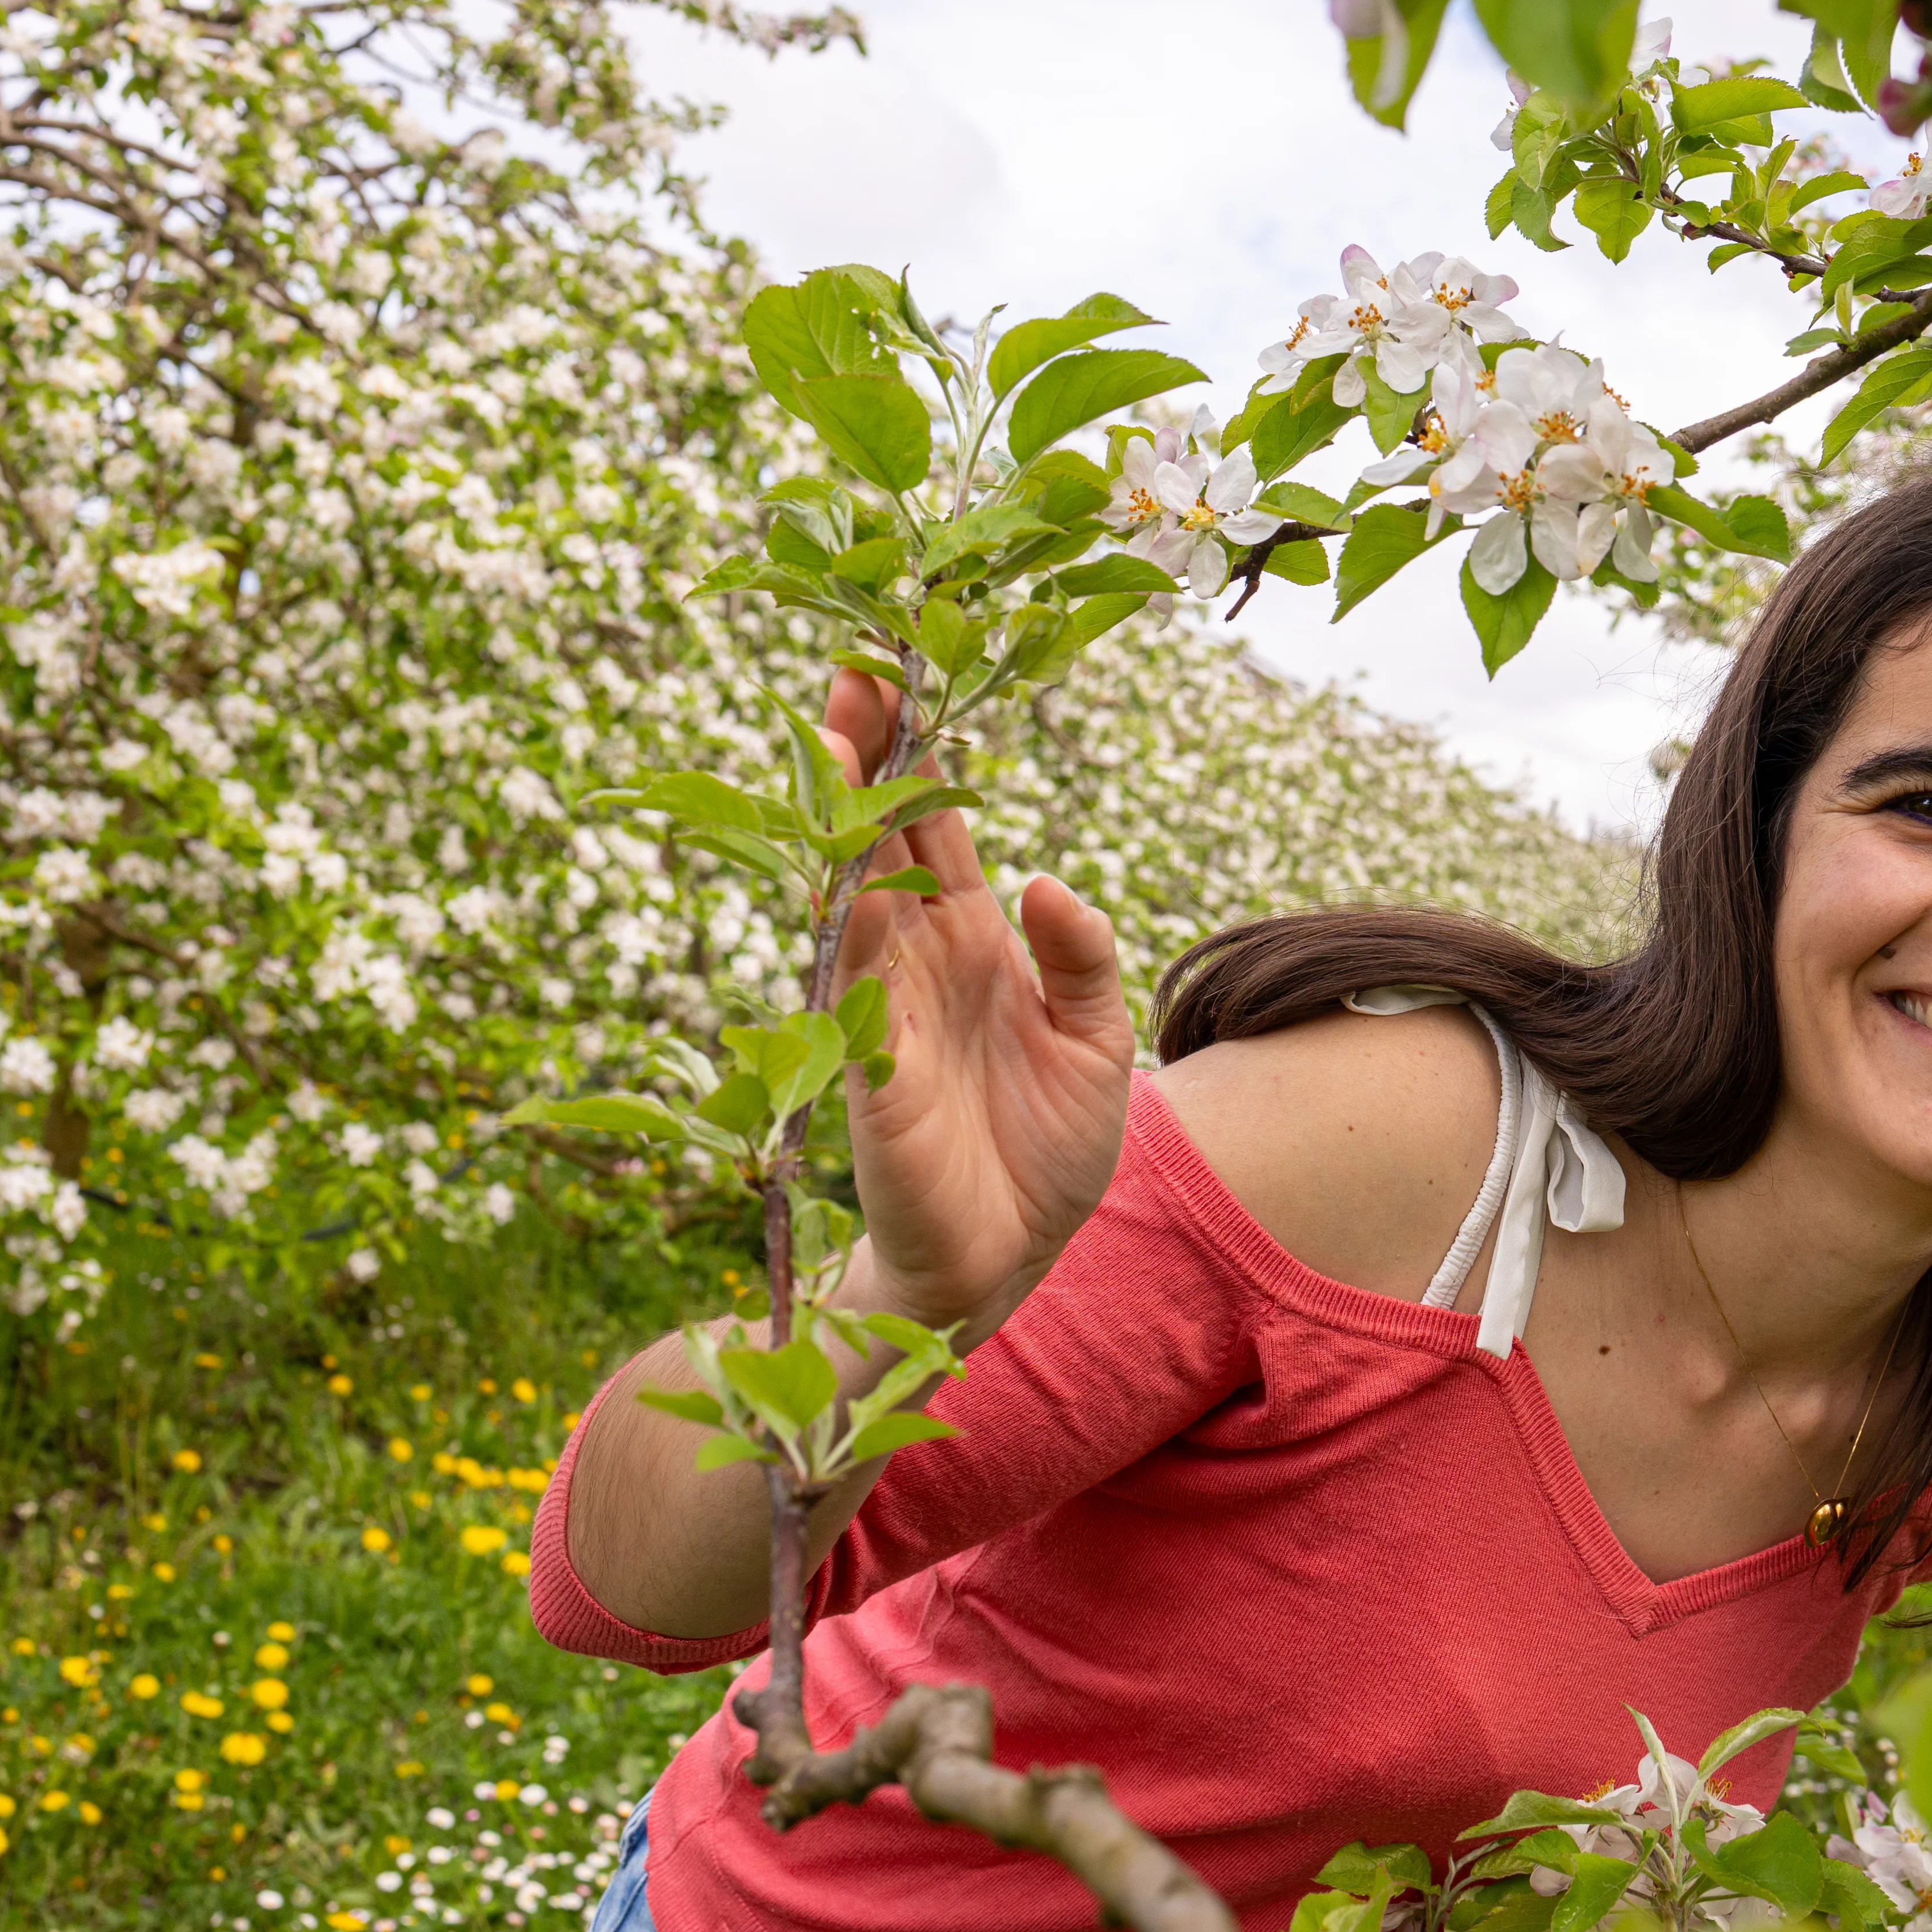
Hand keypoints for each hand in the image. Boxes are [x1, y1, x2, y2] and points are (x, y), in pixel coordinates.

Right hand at [818, 670, 1133, 1330]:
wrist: (1013, 1261)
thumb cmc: (1047, 1149)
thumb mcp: (1097, 1040)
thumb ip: (1086, 956)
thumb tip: (1048, 879)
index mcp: (975, 945)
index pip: (934, 830)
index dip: (918, 758)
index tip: (903, 678)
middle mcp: (919, 965)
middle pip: (881, 841)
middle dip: (867, 759)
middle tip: (853, 670)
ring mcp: (888, 1015)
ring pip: (854, 899)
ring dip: (843, 824)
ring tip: (834, 740)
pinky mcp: (876, 1078)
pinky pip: (861, 997)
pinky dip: (857, 939)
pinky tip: (856, 879)